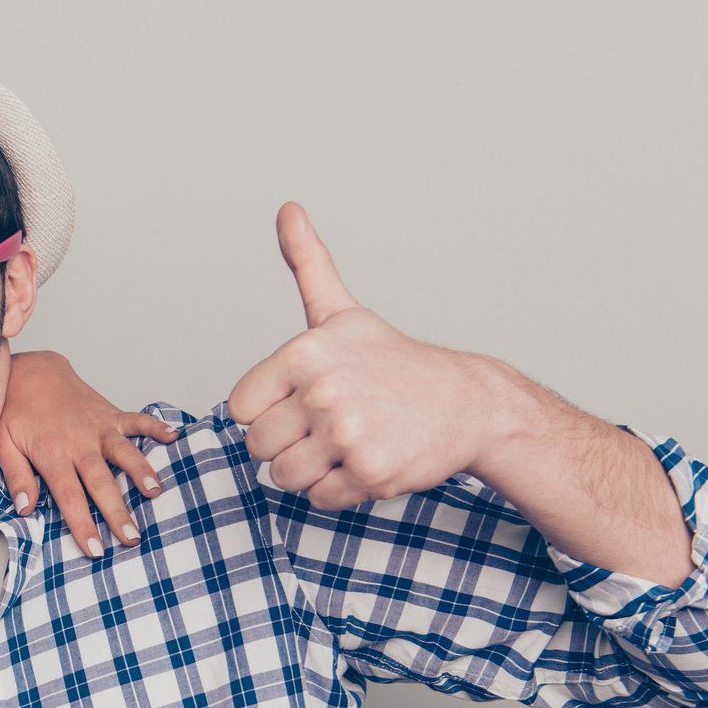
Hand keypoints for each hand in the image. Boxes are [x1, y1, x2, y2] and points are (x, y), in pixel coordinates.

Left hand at [0, 350, 178, 557]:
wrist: (30, 371)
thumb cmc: (15, 411)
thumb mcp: (3, 445)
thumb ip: (17, 477)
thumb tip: (25, 509)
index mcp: (52, 454)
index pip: (69, 496)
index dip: (83, 523)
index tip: (95, 548)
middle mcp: (79, 442)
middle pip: (101, 482)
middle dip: (117, 512)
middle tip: (132, 538)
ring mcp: (98, 427)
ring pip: (124, 452)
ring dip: (141, 471)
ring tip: (155, 492)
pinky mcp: (110, 414)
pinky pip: (136, 420)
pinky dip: (156, 426)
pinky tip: (174, 437)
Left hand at [226, 203, 499, 511]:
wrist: (466, 404)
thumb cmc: (392, 361)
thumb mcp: (341, 312)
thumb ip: (306, 264)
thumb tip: (287, 208)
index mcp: (306, 352)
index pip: (240, 408)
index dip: (266, 411)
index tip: (301, 400)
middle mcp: (324, 391)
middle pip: (258, 446)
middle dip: (288, 443)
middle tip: (329, 425)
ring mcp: (349, 434)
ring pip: (284, 477)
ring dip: (311, 470)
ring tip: (346, 442)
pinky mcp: (370, 473)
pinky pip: (319, 499)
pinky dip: (339, 491)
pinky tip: (367, 460)